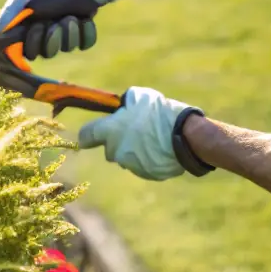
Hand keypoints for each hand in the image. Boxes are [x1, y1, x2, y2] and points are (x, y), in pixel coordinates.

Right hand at [0, 0, 124, 60]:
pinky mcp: (83, 36)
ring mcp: (65, 37)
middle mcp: (46, 37)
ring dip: (68, 31)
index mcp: (29, 30)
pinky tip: (83, 19)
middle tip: (52, 21)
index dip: (31, 43)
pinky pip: (85, 44)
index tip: (36, 27)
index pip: (25, 51)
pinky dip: (85, 31)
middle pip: (45, 53)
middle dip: (50, 37)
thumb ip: (8, 14)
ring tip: (70, 16)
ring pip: (65, 48)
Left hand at [77, 86, 191, 180]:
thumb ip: (125, 103)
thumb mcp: (139, 97)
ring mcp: (132, 165)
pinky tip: (163, 147)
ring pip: (128, 158)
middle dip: (118, 142)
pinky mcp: (147, 174)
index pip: (86, 136)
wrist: (184, 136)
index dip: (88, 135)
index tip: (90, 134)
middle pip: (110, 149)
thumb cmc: (159, 112)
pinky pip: (144, 165)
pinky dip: (149, 158)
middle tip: (135, 130)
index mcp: (110, 132)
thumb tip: (124, 105)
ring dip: (135, 150)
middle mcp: (116, 152)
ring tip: (154, 137)